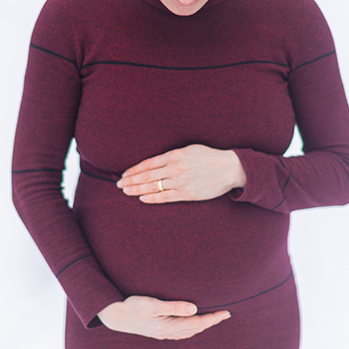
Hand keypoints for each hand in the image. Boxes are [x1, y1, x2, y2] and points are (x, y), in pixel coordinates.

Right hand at [98, 295, 230, 339]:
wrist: (117, 317)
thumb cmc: (134, 307)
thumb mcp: (153, 304)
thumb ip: (174, 306)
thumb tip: (194, 308)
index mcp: (171, 326)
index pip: (198, 322)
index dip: (213, 318)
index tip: (226, 313)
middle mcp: (170, 332)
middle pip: (197, 329)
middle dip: (211, 322)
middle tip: (225, 314)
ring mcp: (165, 334)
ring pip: (190, 332)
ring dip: (202, 326)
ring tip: (212, 319)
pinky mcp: (160, 332)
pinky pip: (182, 333)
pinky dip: (192, 329)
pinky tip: (191, 325)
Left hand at [117, 144, 245, 202]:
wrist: (229, 168)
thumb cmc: (208, 157)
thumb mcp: (189, 149)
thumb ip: (171, 155)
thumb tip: (153, 162)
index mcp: (175, 155)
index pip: (148, 164)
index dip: (134, 170)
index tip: (124, 174)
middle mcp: (176, 169)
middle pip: (147, 176)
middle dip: (131, 180)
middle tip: (119, 184)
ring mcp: (181, 182)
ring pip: (153, 187)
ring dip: (137, 189)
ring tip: (126, 191)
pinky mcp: (187, 194)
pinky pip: (165, 197)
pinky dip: (152, 198)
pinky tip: (142, 198)